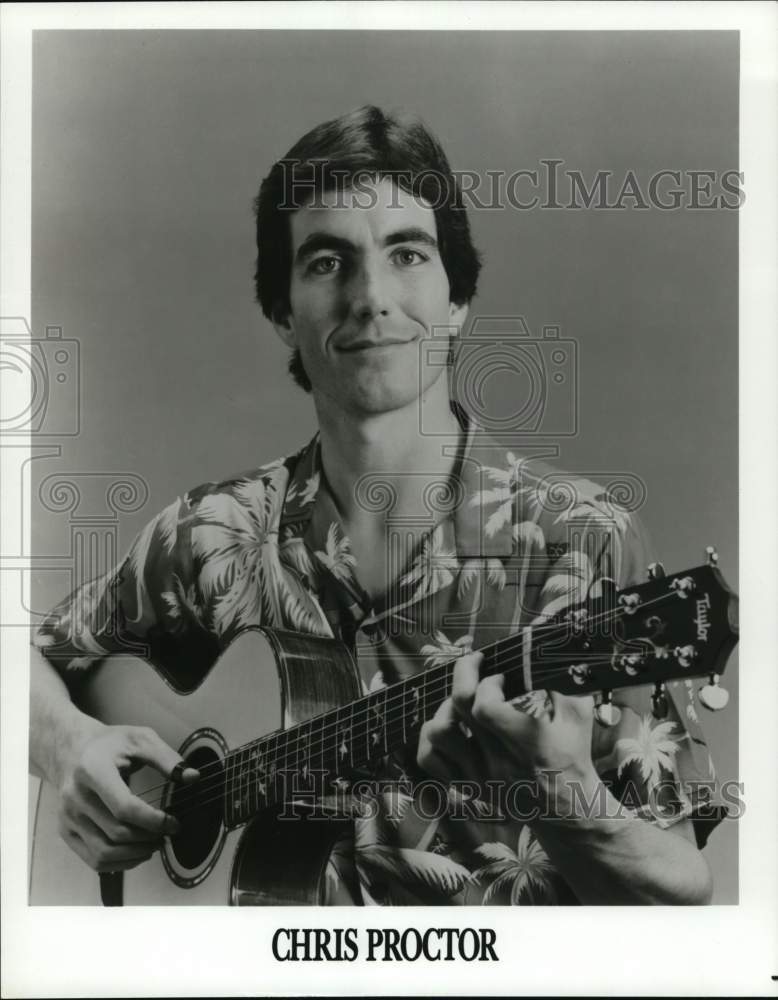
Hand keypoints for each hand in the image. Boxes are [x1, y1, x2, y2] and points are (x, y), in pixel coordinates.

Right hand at [56, 722, 198, 871]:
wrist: (71, 749)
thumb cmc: (109, 744)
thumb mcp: (140, 739)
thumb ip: (167, 758)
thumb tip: (192, 777)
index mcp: (93, 770)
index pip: (124, 808)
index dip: (153, 821)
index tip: (174, 823)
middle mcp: (75, 796)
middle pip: (116, 833)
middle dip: (148, 839)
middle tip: (168, 834)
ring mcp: (67, 817)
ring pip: (104, 852)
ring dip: (135, 855)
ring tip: (155, 844)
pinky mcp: (66, 831)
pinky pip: (93, 859)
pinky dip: (118, 863)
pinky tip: (136, 852)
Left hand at [417, 652, 599, 817]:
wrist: (568, 810)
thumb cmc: (572, 756)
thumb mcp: (577, 716)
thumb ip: (562, 682)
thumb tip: (543, 652)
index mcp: (526, 743)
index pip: (484, 706)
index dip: (487, 682)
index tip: (500, 676)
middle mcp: (497, 761)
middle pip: (457, 710)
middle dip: (463, 674)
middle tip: (474, 664)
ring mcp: (478, 776)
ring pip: (437, 734)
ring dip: (445, 709)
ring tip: (462, 702)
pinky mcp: (467, 786)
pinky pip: (429, 760)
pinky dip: (431, 738)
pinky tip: (450, 726)